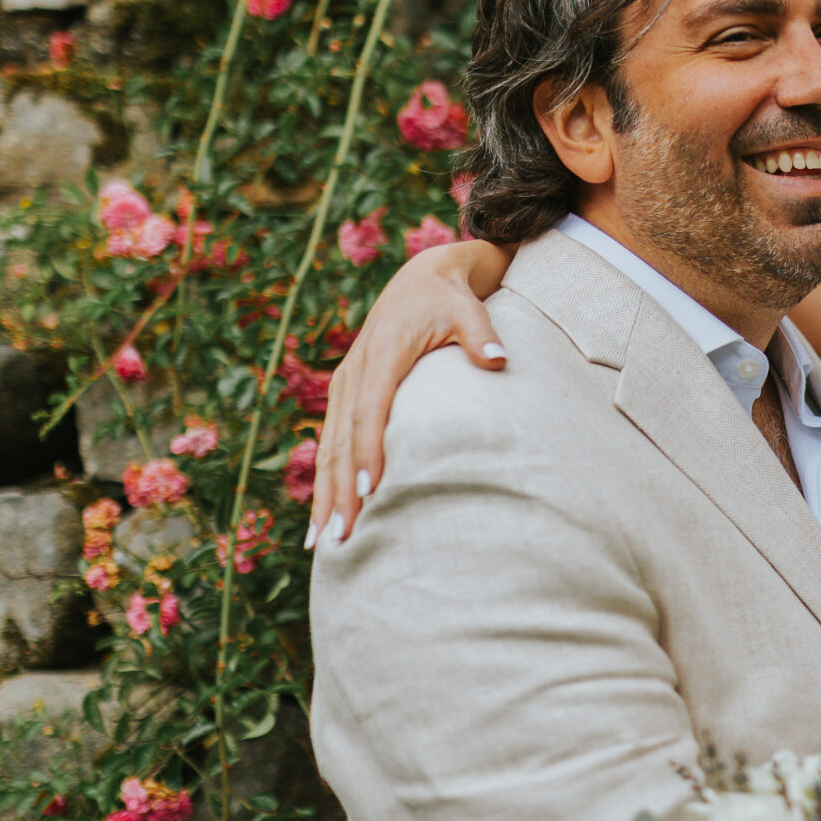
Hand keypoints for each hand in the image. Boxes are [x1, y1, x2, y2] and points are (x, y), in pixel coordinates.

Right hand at [307, 240, 507, 547]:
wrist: (422, 278)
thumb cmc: (450, 298)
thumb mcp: (468, 308)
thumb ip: (482, 334)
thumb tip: (499, 360)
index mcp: (384, 354)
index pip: (372, 410)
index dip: (369, 451)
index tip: (370, 491)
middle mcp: (356, 372)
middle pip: (343, 439)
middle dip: (339, 490)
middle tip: (341, 536)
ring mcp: (346, 385)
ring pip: (329, 447)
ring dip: (324, 494)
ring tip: (321, 542)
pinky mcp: (346, 395)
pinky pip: (331, 443)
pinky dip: (324, 480)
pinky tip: (321, 516)